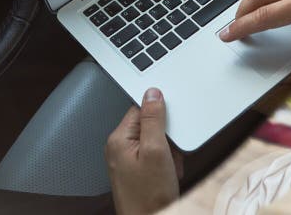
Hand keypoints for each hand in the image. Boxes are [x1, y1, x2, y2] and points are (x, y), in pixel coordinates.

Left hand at [106, 88, 183, 214]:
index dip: (159, 117)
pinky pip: (155, 157)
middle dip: (166, 139)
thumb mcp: (156, 151)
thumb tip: (152, 93)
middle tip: (170, 155)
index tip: (169, 128)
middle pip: (149, 126)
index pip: (140, 109)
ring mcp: (128, 161)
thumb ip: (153, 120)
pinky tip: (168, 176)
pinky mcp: (137, 172)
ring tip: (169, 170)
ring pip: (155, 143)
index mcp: (119, 139)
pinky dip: (166, 164)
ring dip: (168, 154)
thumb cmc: (148, 197)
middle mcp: (120, 148)